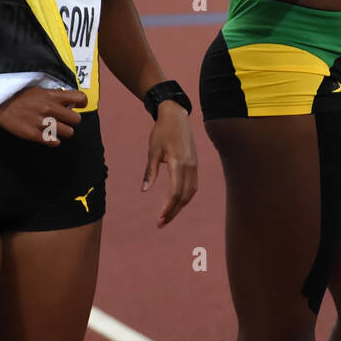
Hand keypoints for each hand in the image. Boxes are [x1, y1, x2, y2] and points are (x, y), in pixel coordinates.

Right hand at [0, 85, 84, 144]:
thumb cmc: (18, 95)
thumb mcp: (38, 89)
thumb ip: (54, 95)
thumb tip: (68, 101)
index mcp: (52, 95)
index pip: (80, 98)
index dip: (81, 103)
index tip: (77, 106)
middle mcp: (50, 108)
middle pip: (76, 119)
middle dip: (72, 120)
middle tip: (64, 119)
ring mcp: (43, 122)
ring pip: (68, 132)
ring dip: (64, 131)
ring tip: (56, 128)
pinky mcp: (35, 135)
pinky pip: (54, 142)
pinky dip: (53, 140)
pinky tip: (48, 136)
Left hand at [142, 103, 198, 226]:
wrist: (176, 116)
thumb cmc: (162, 132)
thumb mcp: (152, 151)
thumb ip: (150, 171)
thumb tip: (144, 190)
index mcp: (178, 163)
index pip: (175, 192)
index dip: (167, 208)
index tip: (158, 219)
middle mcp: (190, 166)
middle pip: (184, 196)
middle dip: (173, 212)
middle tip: (160, 223)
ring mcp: (194, 165)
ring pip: (190, 193)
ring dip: (180, 206)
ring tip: (167, 216)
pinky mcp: (195, 164)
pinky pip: (192, 185)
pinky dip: (185, 197)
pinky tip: (176, 203)